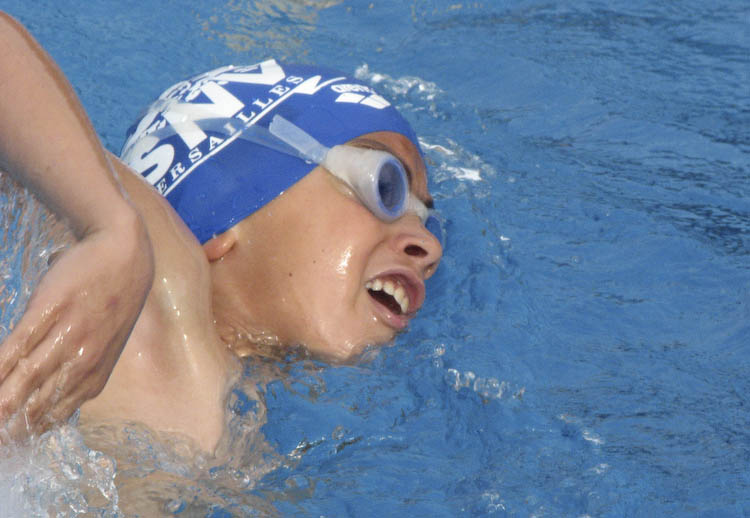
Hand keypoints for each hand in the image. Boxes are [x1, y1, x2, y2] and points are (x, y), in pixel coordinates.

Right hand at [0, 207, 152, 441]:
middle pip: (34, 406)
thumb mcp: (106, 346)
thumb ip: (81, 374)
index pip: (51, 417)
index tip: (5, 446)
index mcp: (94, 376)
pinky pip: (15, 346)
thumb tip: (52, 401)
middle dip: (7, 428)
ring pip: (23, 380)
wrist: (124, 252)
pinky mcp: (49, 311)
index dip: (23, 435)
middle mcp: (82, 362)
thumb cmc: (111, 300)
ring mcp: (66, 336)